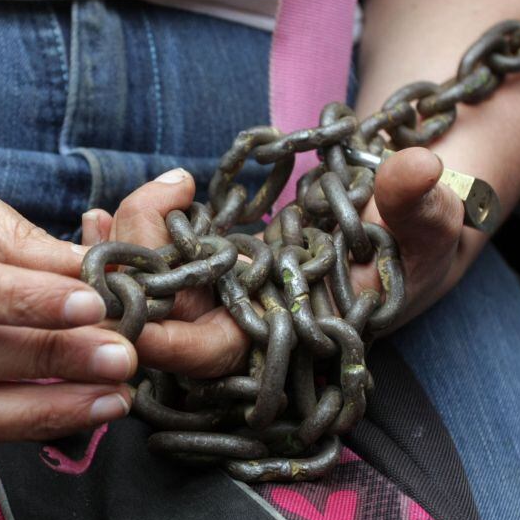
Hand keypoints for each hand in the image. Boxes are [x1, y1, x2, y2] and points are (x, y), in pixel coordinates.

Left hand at [79, 154, 467, 377]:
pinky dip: (129, 236)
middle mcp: (248, 317)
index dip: (172, 343)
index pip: (218, 352)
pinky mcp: (215, 258)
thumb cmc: (420, 239)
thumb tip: (416, 168)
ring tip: (90, 219)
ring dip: (117, 259)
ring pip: (156, 287)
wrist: (404, 226)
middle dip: (131, 283)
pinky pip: (160, 256)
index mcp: (287, 331)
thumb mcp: (428, 223)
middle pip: (169, 318)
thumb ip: (418, 205)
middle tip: (112, 227)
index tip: (134, 321)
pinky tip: (94, 214)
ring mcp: (227, 287)